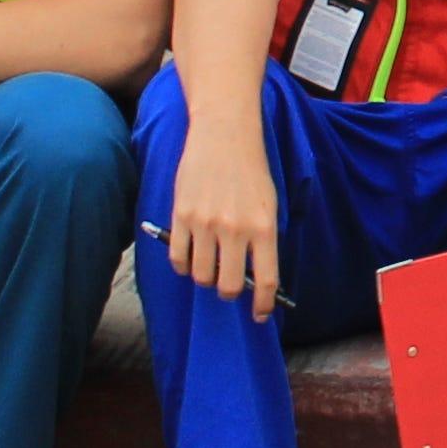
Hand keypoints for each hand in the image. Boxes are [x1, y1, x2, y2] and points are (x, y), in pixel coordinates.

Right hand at [165, 123, 282, 318]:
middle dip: (230, 293)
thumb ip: (262, 239)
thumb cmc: (251, 169)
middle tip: (230, 286)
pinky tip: (190, 259)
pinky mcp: (181, 216)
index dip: (264, 305)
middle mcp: (235, 229)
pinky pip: (178, 258)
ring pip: (201, 276)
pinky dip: (183, 266)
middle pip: (229, 286)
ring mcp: (205, 224)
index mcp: (264, 227)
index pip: (266, 281)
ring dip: (206, 278)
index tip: (261, 314)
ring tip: (210, 267)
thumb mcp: (269, 204)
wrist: (224, 133)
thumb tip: (255, 277)